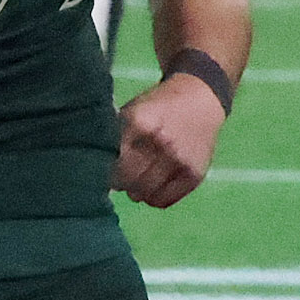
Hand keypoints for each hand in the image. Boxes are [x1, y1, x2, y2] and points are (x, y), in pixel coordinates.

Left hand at [114, 73, 225, 206]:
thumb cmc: (157, 107)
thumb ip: (114, 139)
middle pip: (127, 180)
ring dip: (135, 190)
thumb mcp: (132, 111)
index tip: (104, 166)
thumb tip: (99, 175)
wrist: (200, 98)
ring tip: (138, 177)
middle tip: (120, 175)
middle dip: (119, 181)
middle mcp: (162, 143)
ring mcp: (180, 160)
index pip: (111, 161)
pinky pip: (163, 202)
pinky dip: (153, 197)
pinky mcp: (194, 175)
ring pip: (144, 194)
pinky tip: (153, 184)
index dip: (104, 168)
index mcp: (141, 122)